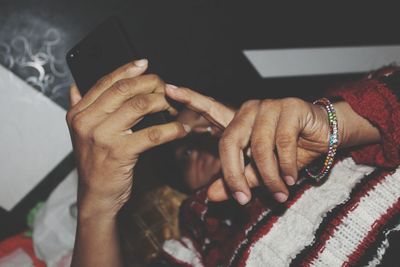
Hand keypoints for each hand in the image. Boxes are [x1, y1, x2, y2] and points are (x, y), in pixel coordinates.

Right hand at [66, 59, 188, 218]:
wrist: (95, 197)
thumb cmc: (94, 165)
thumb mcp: (80, 134)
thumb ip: (79, 108)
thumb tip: (76, 85)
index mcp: (78, 113)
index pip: (105, 82)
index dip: (127, 70)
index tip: (144, 64)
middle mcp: (87, 121)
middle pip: (124, 90)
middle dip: (150, 84)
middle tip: (165, 87)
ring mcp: (103, 136)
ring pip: (139, 106)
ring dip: (162, 103)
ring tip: (174, 107)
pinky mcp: (120, 152)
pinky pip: (153, 134)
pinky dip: (171, 129)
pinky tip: (180, 129)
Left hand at [167, 88, 380, 204]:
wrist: (326, 137)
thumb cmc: (291, 152)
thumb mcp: (260, 170)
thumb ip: (237, 179)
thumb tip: (211, 195)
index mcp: (239, 121)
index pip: (210, 109)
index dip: (189, 99)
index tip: (168, 89)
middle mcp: (249, 110)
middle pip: (229, 142)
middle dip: (234, 174)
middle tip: (241, 199)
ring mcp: (269, 106)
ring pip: (259, 147)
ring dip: (269, 176)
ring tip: (280, 192)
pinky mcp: (289, 107)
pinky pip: (282, 142)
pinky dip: (286, 166)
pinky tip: (292, 177)